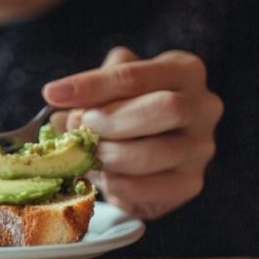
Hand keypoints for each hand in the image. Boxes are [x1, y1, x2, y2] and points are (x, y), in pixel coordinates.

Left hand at [42, 47, 223, 219]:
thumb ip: (89, 92)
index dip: (92, 85)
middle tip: (80, 127)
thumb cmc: (126, 106)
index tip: (54, 94)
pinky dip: (114, 184)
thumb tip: (59, 106)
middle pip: (164, 109)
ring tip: (85, 154)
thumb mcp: (110, 86)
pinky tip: (100, 175)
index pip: (137, 75)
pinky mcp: (190, 183)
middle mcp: (203, 106)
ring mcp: (201, 148)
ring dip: (107, 156)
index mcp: (184, 71)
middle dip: (110, 121)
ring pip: (153, 154)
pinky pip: (147, 188)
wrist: (147, 145)